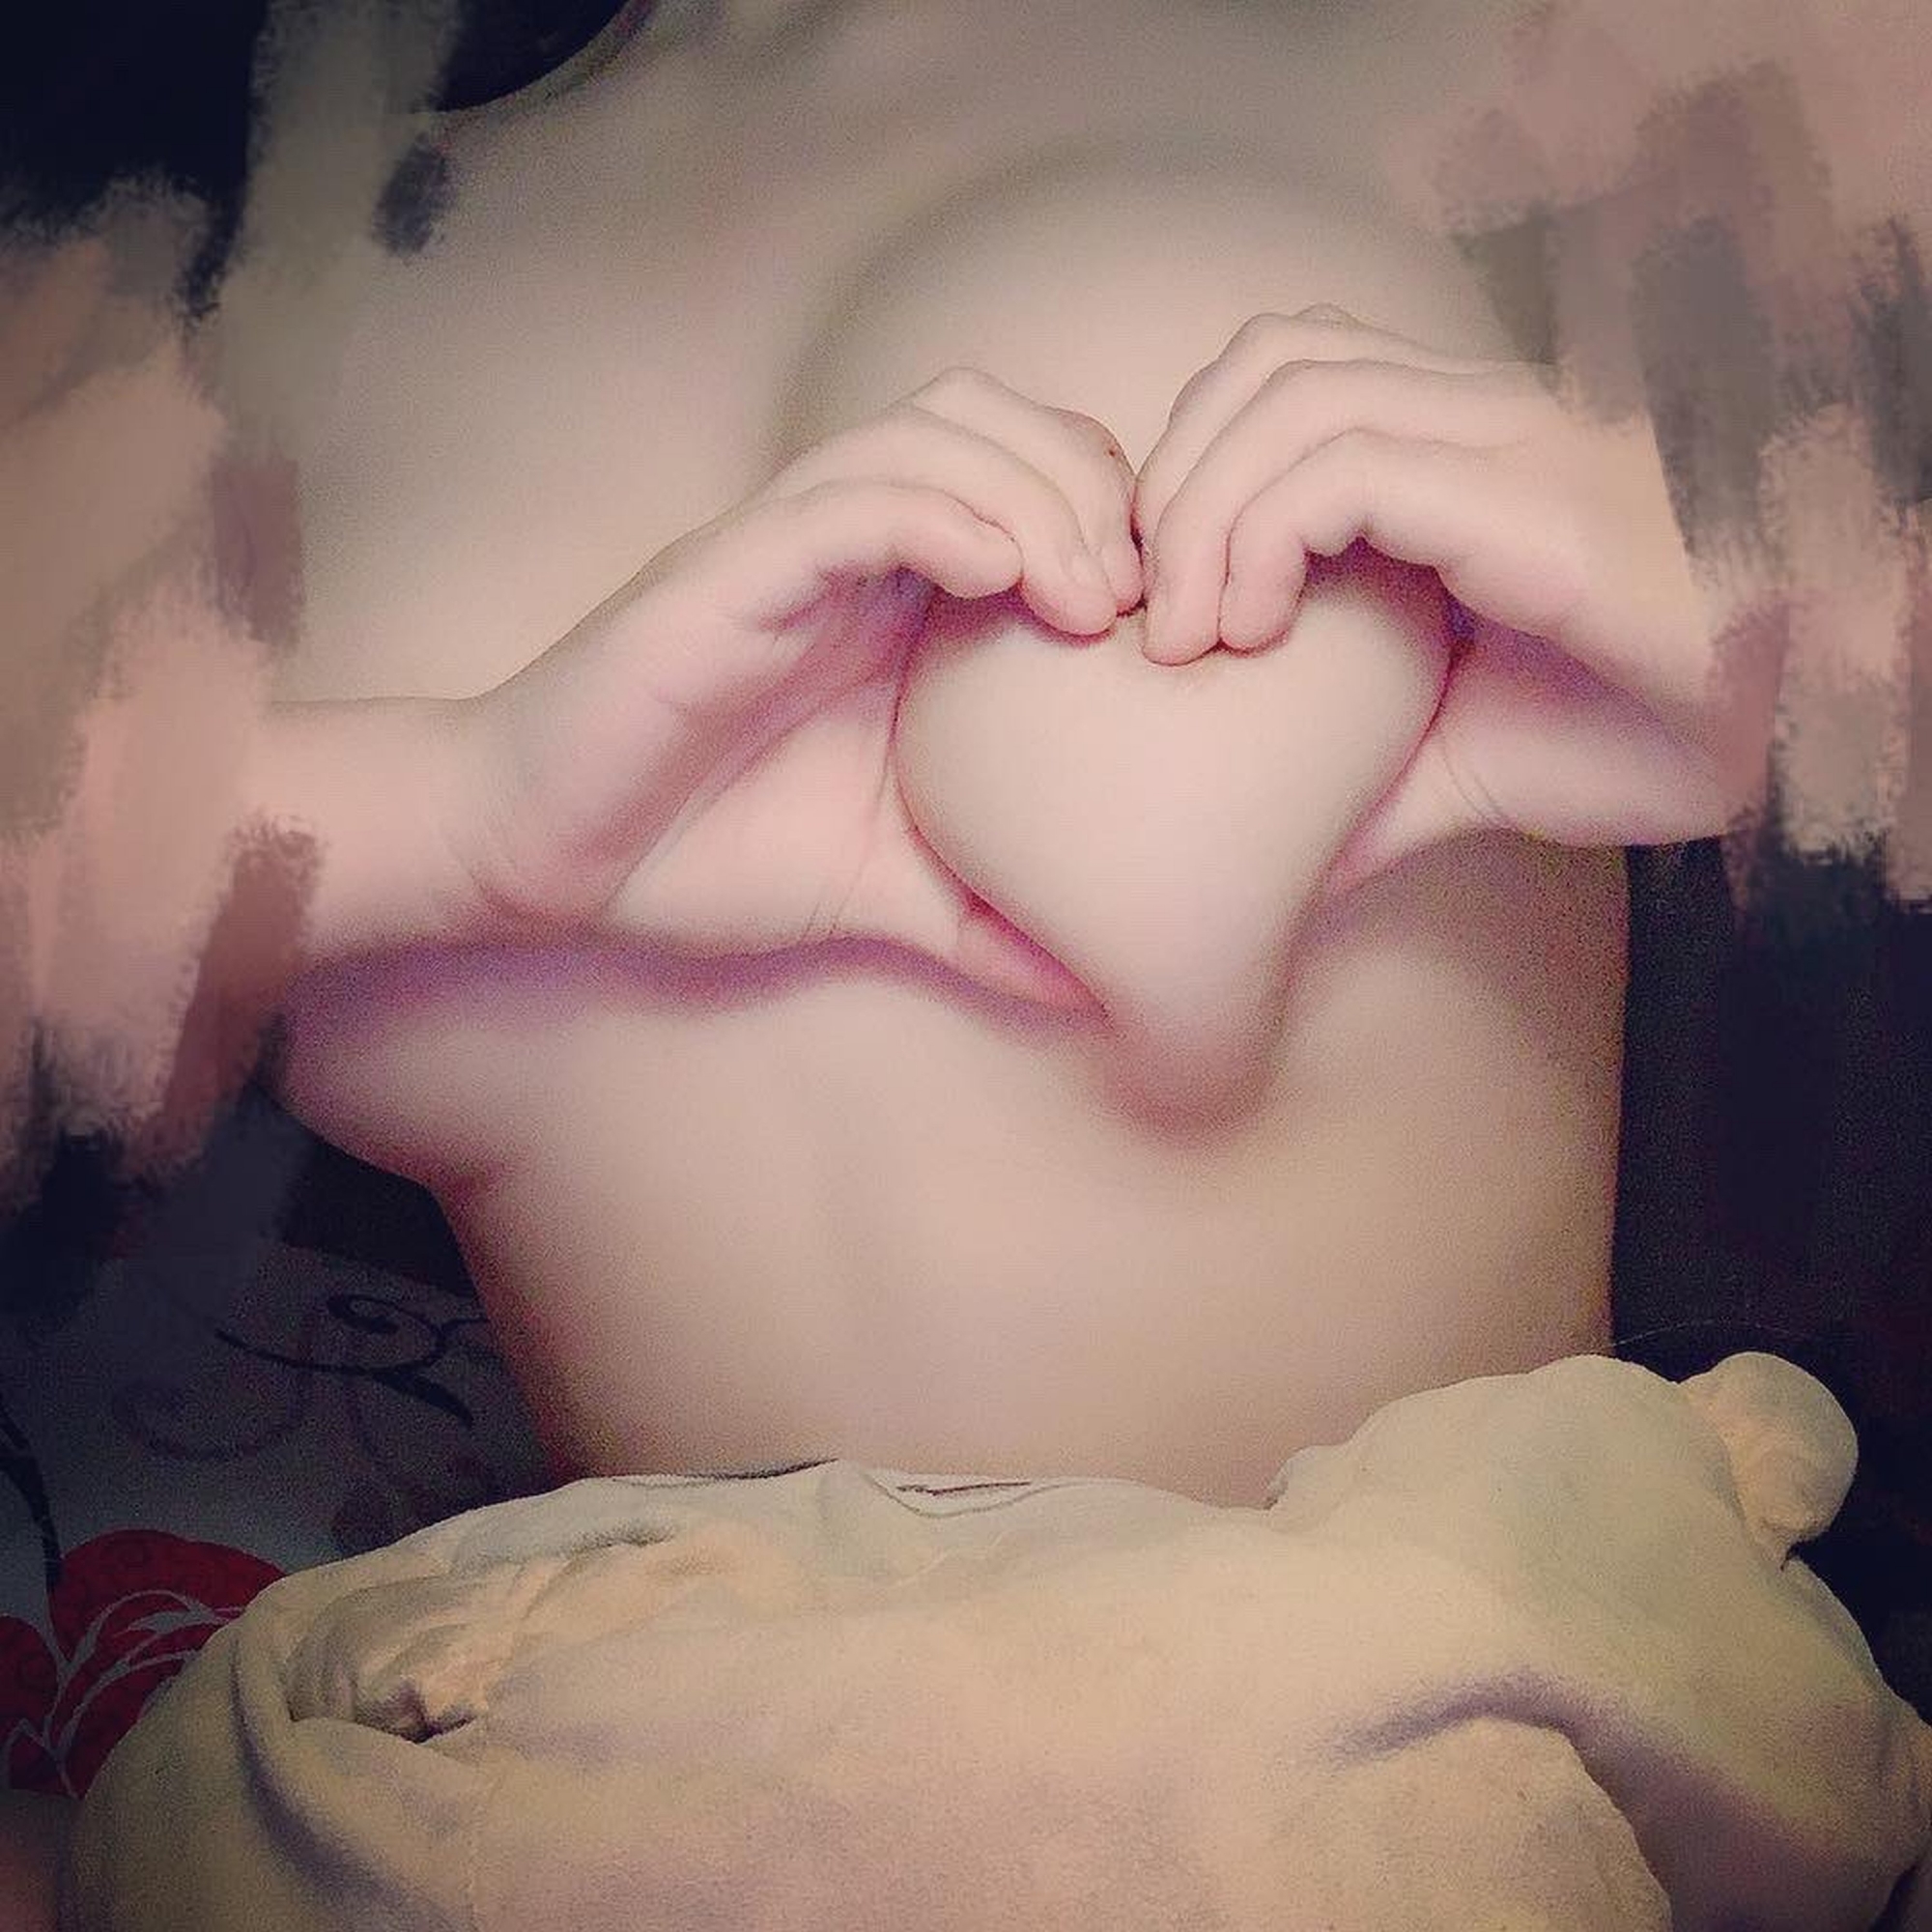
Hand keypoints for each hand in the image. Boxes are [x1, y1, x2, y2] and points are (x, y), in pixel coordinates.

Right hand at [448, 368, 1139, 997]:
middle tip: (1144, 606)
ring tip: (1089, 602)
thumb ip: (988, 920)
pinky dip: (939, 515)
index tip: (1171, 626)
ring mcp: (785, 548)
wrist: (546, 857)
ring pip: (934, 433)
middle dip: (1097, 486)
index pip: (1032, 480)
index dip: (1118, 519)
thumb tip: (1107, 985)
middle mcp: (848, 550)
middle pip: (1001, 422)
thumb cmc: (703, 854)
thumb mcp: (883, 890)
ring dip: (1036, 491)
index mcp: (893, 599)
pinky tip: (1002, 582)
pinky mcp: (726, 571)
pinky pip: (846, 500)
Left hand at [1131, 307, 1779, 888]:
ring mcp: (1510, 443)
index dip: (1188, 465)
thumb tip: (1258, 859)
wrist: (1788, 730)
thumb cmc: (1635, 728)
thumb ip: (1354, 778)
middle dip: (1172, 482)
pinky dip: (1263, 536)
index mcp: (1453, 450)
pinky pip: (1353, 463)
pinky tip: (1251, 630)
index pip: (1281, 376)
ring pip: (1295, 393)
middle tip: (1147, 616)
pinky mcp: (1533, 499)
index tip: (1152, 597)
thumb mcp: (1453, 759)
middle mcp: (1477, 420)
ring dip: (1201, 512)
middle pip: (1268, 361)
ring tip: (1188, 635)